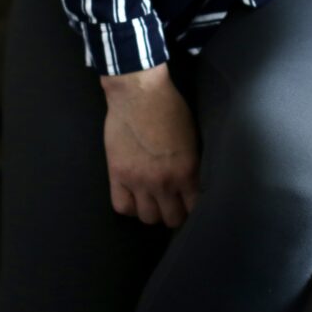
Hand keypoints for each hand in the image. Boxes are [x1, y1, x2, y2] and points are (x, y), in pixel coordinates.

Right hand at [101, 62, 199, 227]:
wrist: (139, 92)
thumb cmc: (170, 107)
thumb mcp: (192, 137)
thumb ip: (192, 165)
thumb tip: (193, 184)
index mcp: (187, 171)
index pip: (194, 209)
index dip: (193, 209)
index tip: (189, 204)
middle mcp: (164, 182)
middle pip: (171, 219)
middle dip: (174, 213)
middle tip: (171, 202)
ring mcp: (138, 180)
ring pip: (147, 218)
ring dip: (151, 211)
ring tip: (152, 200)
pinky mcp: (117, 175)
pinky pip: (122, 207)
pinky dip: (129, 207)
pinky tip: (134, 196)